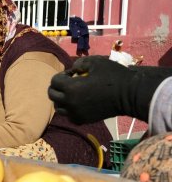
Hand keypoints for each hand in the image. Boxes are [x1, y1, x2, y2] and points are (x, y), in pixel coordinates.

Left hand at [48, 56, 171, 122]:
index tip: (72, 73)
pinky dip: (69, 110)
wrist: (129, 94)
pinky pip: (69, 116)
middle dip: (57, 87)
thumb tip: (72, 69)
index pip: (54, 81)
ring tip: (71, 94)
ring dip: (61, 99)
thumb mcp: (96, 62)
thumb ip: (80, 63)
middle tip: (68, 83)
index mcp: (71, 88)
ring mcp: (76, 113)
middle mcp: (70, 102)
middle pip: (52, 95)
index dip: (61, 75)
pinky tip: (77, 104)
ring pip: (58, 107)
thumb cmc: (113, 75)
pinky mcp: (83, 120)